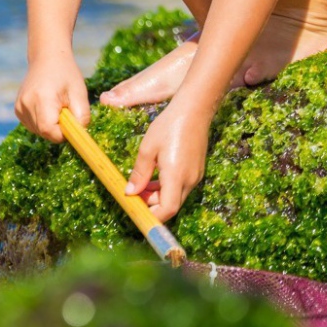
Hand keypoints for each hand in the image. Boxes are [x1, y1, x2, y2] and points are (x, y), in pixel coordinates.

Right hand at [14, 50, 88, 142]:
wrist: (47, 58)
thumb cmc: (67, 74)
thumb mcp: (80, 93)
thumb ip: (81, 116)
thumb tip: (80, 135)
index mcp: (41, 99)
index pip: (49, 130)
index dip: (64, 133)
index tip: (73, 123)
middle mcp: (25, 105)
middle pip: (44, 133)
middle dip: (59, 128)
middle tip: (67, 110)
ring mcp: (19, 108)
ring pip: (39, 131)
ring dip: (51, 125)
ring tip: (57, 106)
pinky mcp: (17, 110)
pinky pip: (33, 125)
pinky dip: (43, 121)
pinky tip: (48, 107)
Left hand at [125, 101, 210, 222]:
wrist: (194, 109)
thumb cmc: (169, 126)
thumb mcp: (148, 149)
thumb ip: (139, 173)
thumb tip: (130, 192)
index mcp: (176, 176)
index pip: (167, 210)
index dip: (152, 217)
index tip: (136, 212)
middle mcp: (189, 180)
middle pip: (170, 206)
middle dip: (151, 205)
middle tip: (134, 193)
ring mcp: (195, 175)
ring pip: (175, 197)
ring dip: (158, 196)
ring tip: (142, 182)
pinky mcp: (197, 170)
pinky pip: (180, 187)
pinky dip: (167, 187)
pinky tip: (156, 174)